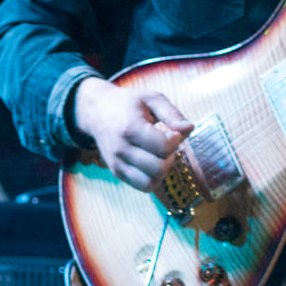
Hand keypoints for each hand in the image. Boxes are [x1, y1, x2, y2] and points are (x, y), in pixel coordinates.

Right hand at [71, 76, 192, 192]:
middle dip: (171, 156)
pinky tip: (152, 161)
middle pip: (159, 168)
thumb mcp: (151, 99)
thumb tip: (189, 129)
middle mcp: (121, 149)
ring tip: (160, 155)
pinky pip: (142, 186)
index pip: (164, 147)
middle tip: (167, 143)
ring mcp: (117, 163)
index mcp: (130, 128)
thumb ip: (172, 113)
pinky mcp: (116, 172)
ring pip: (150, 182)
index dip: (176, 139)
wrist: (96, 111)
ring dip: (162, 170)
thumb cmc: (127, 103)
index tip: (173, 130)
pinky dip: (153, 178)